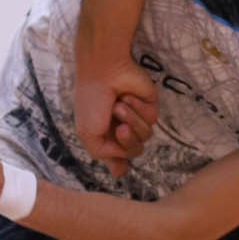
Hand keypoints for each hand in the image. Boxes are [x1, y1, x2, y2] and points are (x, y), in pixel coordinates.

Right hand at [74, 56, 157, 177]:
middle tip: (118, 126)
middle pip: (134, 152)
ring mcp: (136, 118)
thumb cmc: (92, 101)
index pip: (118, 162)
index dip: (120, 165)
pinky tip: (127, 97)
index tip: (120, 166)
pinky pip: (151, 119)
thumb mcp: (87, 134)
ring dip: (131, 120)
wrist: (104, 73)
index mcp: (105, 138)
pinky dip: (138, 108)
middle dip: (127, 140)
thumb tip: (121, 164)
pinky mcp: (149, 106)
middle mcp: (121, 130)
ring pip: (145, 136)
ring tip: (119, 105)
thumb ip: (102, 154)